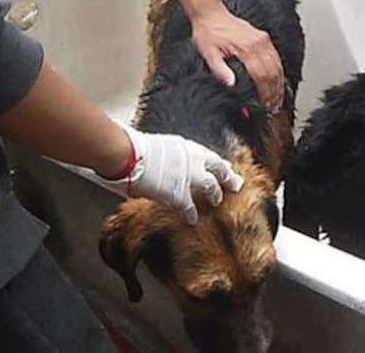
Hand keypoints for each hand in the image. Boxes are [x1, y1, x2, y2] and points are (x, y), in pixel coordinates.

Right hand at [107, 126, 243, 225]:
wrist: (128, 155)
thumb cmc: (134, 147)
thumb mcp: (157, 144)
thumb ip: (167, 153)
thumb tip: (161, 160)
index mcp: (186, 146)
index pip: (208, 155)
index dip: (217, 162)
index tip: (225, 166)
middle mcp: (192, 158)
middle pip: (218, 167)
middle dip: (228, 176)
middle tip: (237, 183)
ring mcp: (188, 176)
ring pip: (211, 186)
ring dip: (215, 194)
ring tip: (218, 200)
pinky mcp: (178, 193)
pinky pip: (189, 207)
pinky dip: (191, 214)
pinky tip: (192, 220)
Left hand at [191, 6, 284, 112]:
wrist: (211, 14)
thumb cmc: (209, 32)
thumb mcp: (208, 53)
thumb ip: (219, 70)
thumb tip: (230, 84)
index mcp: (246, 48)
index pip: (262, 75)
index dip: (265, 93)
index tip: (266, 104)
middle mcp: (258, 43)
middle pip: (273, 72)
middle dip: (275, 91)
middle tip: (275, 106)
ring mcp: (263, 40)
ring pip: (278, 65)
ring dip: (279, 82)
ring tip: (278, 97)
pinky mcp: (263, 37)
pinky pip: (276, 56)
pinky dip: (279, 70)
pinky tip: (278, 79)